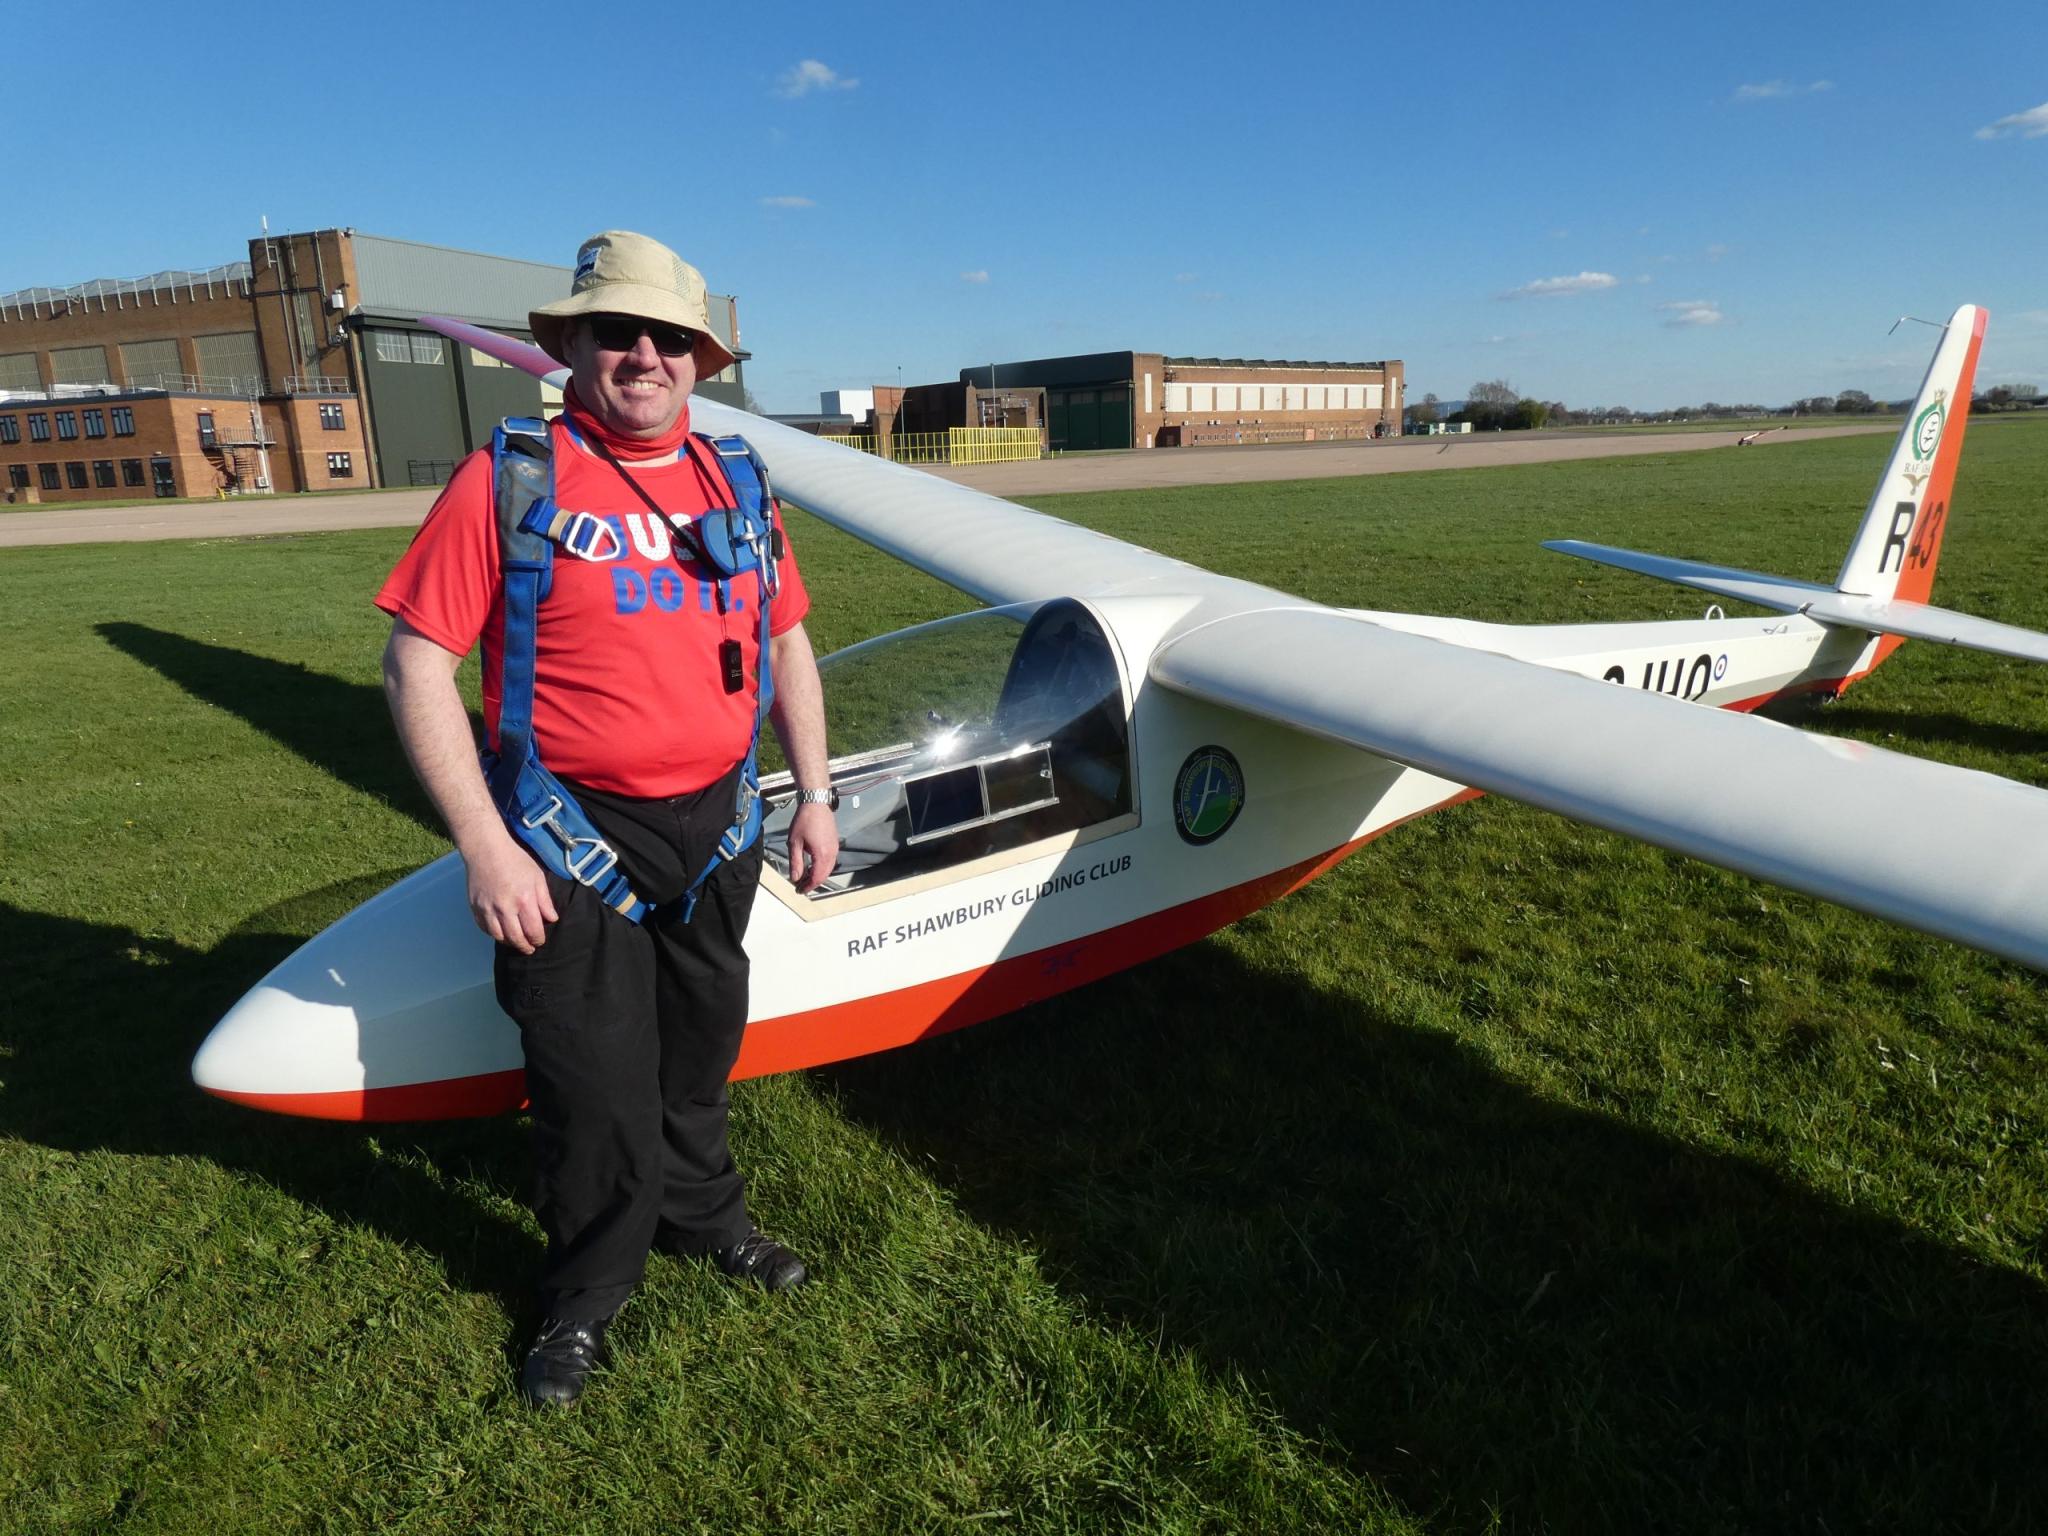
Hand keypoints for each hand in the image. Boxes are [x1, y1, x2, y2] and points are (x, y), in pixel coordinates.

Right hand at [462, 832, 557, 952]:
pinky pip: (485, 928)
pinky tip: (501, 932)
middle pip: (515, 938)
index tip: (540, 941)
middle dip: (524, 946)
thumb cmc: (516, 860)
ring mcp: (487, 909)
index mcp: (524, 900)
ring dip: (509, 942)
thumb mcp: (537, 877)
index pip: (533, 930)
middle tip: (529, 948)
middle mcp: (505, 908)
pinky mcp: (475, 907)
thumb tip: (551, 919)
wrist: (487, 850)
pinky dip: (494, 933)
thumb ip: (545, 900)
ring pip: (499, 936)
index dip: (538, 939)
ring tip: (516, 942)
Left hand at [787, 802, 839, 894]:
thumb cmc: (805, 820)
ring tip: (805, 877)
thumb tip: (795, 878)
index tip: (800, 890)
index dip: (808, 886)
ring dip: (818, 875)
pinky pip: (830, 860)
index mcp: (822, 854)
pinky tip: (813, 865)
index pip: (817, 878)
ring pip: (829, 868)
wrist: (816, 803)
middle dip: (813, 883)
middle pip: (824, 875)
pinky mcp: (835, 843)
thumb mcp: (795, 842)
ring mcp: (835, 848)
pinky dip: (822, 867)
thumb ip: (796, 862)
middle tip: (801, 886)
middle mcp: (832, 853)